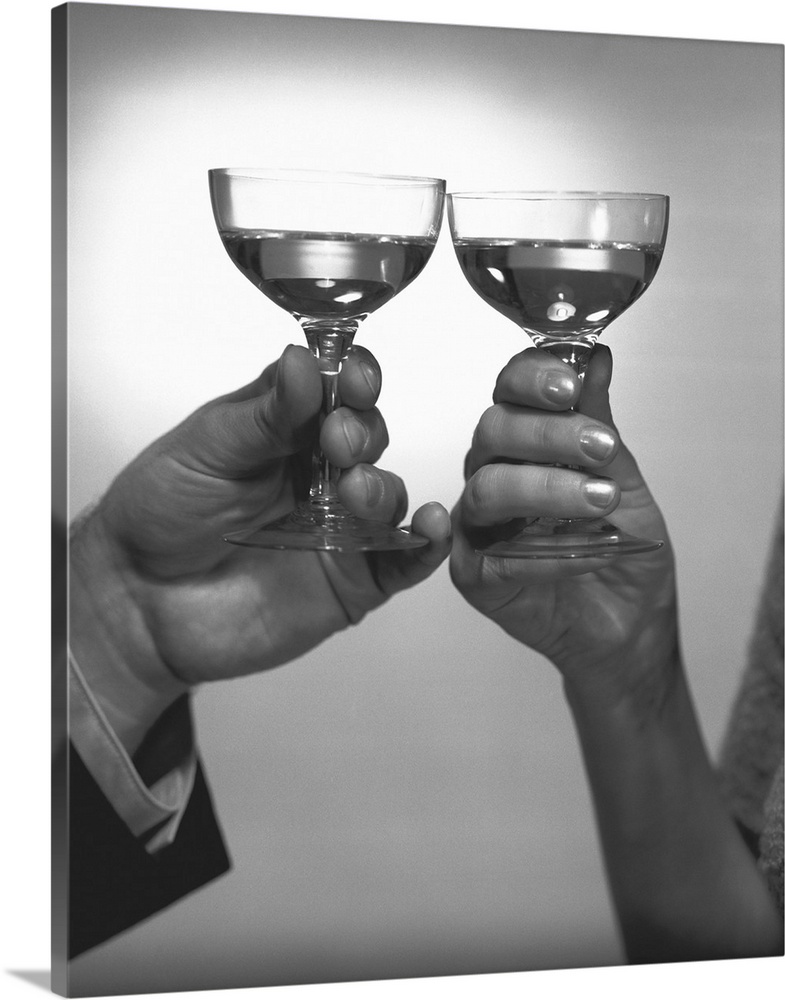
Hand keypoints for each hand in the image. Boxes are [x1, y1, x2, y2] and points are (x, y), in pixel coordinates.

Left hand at [71, 344, 450, 750]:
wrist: (138, 604)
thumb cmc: (159, 516)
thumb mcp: (206, 449)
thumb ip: (264, 413)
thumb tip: (304, 360)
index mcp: (283, 430)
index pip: (335, 390)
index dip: (353, 378)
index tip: (353, 377)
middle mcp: (317, 473)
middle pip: (368, 436)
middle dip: (362, 431)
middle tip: (337, 440)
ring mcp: (338, 526)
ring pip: (388, 493)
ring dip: (382, 485)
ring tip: (353, 491)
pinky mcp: (352, 579)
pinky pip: (404, 559)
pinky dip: (427, 542)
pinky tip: (429, 525)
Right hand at [450, 345, 677, 701]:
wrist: (631, 623)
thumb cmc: (625, 550)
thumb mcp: (625, 478)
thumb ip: (600, 424)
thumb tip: (597, 357)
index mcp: (524, 443)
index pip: (508, 391)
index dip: (531, 378)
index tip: (571, 382)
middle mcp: (493, 473)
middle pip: (491, 430)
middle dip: (547, 433)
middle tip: (601, 448)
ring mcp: (478, 523)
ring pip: (487, 486)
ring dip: (547, 488)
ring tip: (602, 501)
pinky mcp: (472, 572)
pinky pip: (490, 552)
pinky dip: (541, 552)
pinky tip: (583, 556)